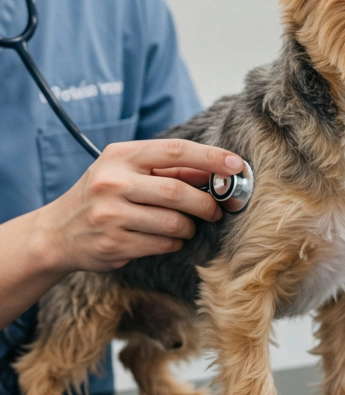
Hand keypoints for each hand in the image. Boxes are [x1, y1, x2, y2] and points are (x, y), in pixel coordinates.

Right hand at [38, 139, 244, 273]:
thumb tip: (215, 169)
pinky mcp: (113, 243)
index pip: (176, 151)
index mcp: (121, 155)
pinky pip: (162, 244)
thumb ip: (167, 169)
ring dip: (190, 227)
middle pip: (178, 192)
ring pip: (173, 222)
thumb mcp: (126, 171)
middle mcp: (113, 182)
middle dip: (206, 203)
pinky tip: (170, 238)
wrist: (56, 233)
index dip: (211, 158)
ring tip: (188, 226)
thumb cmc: (101, 196)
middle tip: (217, 210)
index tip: (237, 165)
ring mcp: (111, 214)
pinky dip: (175, 242)